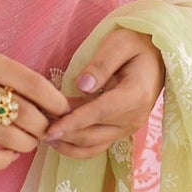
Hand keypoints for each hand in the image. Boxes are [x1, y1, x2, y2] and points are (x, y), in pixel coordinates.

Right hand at [0, 45, 72, 171]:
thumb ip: (5, 77)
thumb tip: (46, 102)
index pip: (33, 83)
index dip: (54, 101)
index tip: (61, 111)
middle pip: (26, 114)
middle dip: (42, 127)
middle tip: (43, 132)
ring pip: (10, 138)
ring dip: (26, 145)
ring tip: (25, 143)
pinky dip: (5, 160)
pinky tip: (6, 155)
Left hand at [44, 28, 162, 157]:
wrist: (156, 56)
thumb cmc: (136, 44)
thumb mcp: (119, 43)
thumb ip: (101, 64)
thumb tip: (82, 85)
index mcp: (135, 95)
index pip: (99, 113)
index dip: (72, 122)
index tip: (49, 129)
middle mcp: (133, 118)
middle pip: (91, 134)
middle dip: (62, 132)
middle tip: (35, 122)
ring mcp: (127, 128)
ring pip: (91, 145)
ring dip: (65, 143)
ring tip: (40, 132)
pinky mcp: (119, 132)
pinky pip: (95, 148)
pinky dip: (74, 147)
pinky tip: (56, 138)